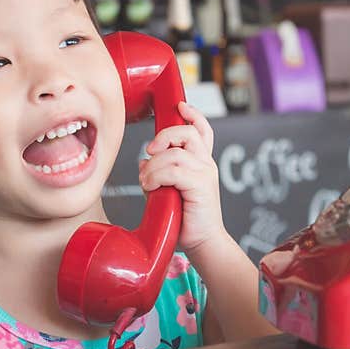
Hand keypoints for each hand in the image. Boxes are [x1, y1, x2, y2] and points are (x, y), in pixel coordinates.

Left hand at [139, 101, 224, 253]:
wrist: (202, 243)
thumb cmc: (184, 220)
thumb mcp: (167, 192)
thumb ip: (158, 174)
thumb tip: (143, 163)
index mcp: (201, 163)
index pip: (202, 131)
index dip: (193, 115)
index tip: (180, 105)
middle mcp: (206, 164)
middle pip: (188, 133)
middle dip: (164, 136)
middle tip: (150, 150)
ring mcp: (205, 174)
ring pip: (175, 153)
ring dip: (154, 166)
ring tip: (147, 182)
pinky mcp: (201, 186)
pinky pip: (174, 171)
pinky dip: (157, 176)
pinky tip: (151, 186)